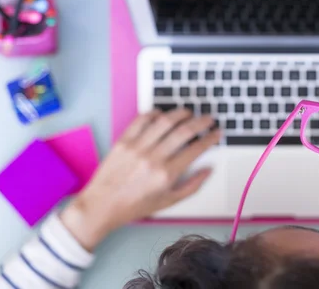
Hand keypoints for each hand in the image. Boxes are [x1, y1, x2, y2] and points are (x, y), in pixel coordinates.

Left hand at [61, 109, 220, 250]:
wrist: (102, 205)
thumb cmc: (135, 206)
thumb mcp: (169, 202)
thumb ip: (192, 185)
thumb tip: (208, 169)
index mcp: (166, 174)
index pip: (195, 149)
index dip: (210, 138)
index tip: (216, 133)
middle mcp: (152, 158)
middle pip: (184, 131)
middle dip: (201, 122)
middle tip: (208, 119)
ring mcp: (137, 147)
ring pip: (165, 121)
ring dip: (181, 113)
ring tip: (189, 113)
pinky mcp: (123, 141)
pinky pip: (142, 120)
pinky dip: (154, 113)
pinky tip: (162, 115)